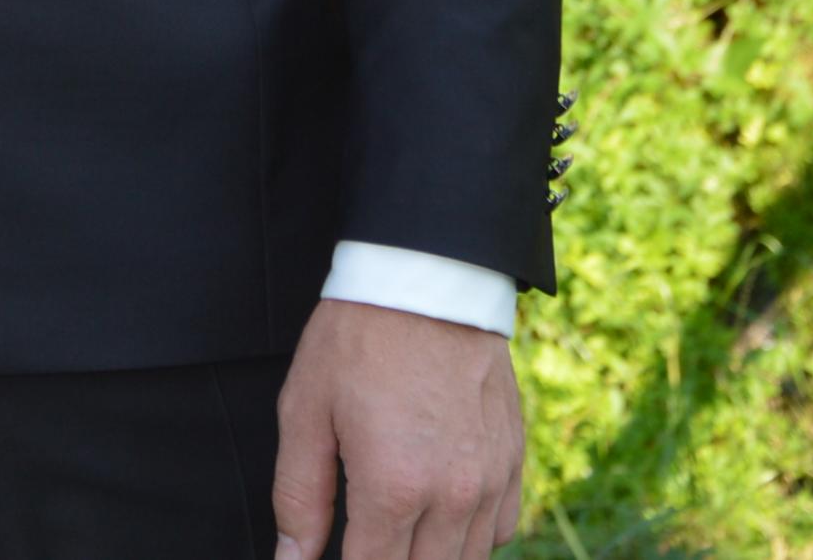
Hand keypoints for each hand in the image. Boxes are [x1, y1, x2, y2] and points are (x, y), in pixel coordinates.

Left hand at [272, 298, 522, 559]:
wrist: (427, 279)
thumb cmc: (358, 340)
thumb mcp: (305, 412)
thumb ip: (299, 498)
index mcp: (393, 488)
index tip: (333, 556)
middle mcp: (451, 495)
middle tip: (363, 538)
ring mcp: (489, 480)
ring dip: (429, 554)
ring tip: (396, 529)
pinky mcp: (513, 461)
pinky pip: (499, 531)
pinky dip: (469, 536)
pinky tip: (438, 514)